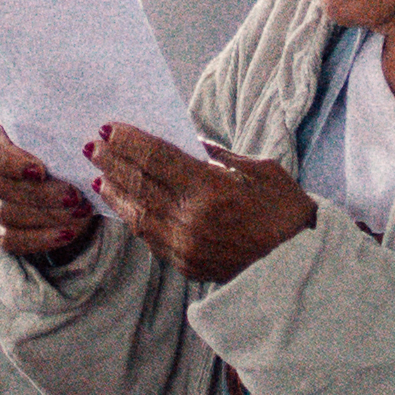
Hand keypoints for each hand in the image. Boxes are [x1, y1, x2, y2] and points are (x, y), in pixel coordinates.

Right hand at [0, 116, 98, 259]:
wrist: (57, 168)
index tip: (42, 170)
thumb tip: (82, 145)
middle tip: (75, 197)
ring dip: (47, 216)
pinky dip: (42, 239)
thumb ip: (56, 130)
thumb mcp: (54, 129)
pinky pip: (12, 240)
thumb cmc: (55, 142)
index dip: (13, 163)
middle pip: (0, 186)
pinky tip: (67, 234)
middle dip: (41, 194)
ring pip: (7, 214)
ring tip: (79, 213)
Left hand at [87, 122, 318, 284]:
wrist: (302, 266)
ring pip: (137, 214)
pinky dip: (133, 218)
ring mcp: (185, 246)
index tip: (109, 128)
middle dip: (113, 162)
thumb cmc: (287, 212)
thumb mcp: (261, 171)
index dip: (130, 142)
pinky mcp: (186, 266)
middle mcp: (191, 219)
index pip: (156, 159)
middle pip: (140, 184)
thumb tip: (189, 142)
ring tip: (99, 173)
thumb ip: (221, 156)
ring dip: (115, 191)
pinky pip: (150, 238)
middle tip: (92, 145)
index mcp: (211, 190)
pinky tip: (124, 205)